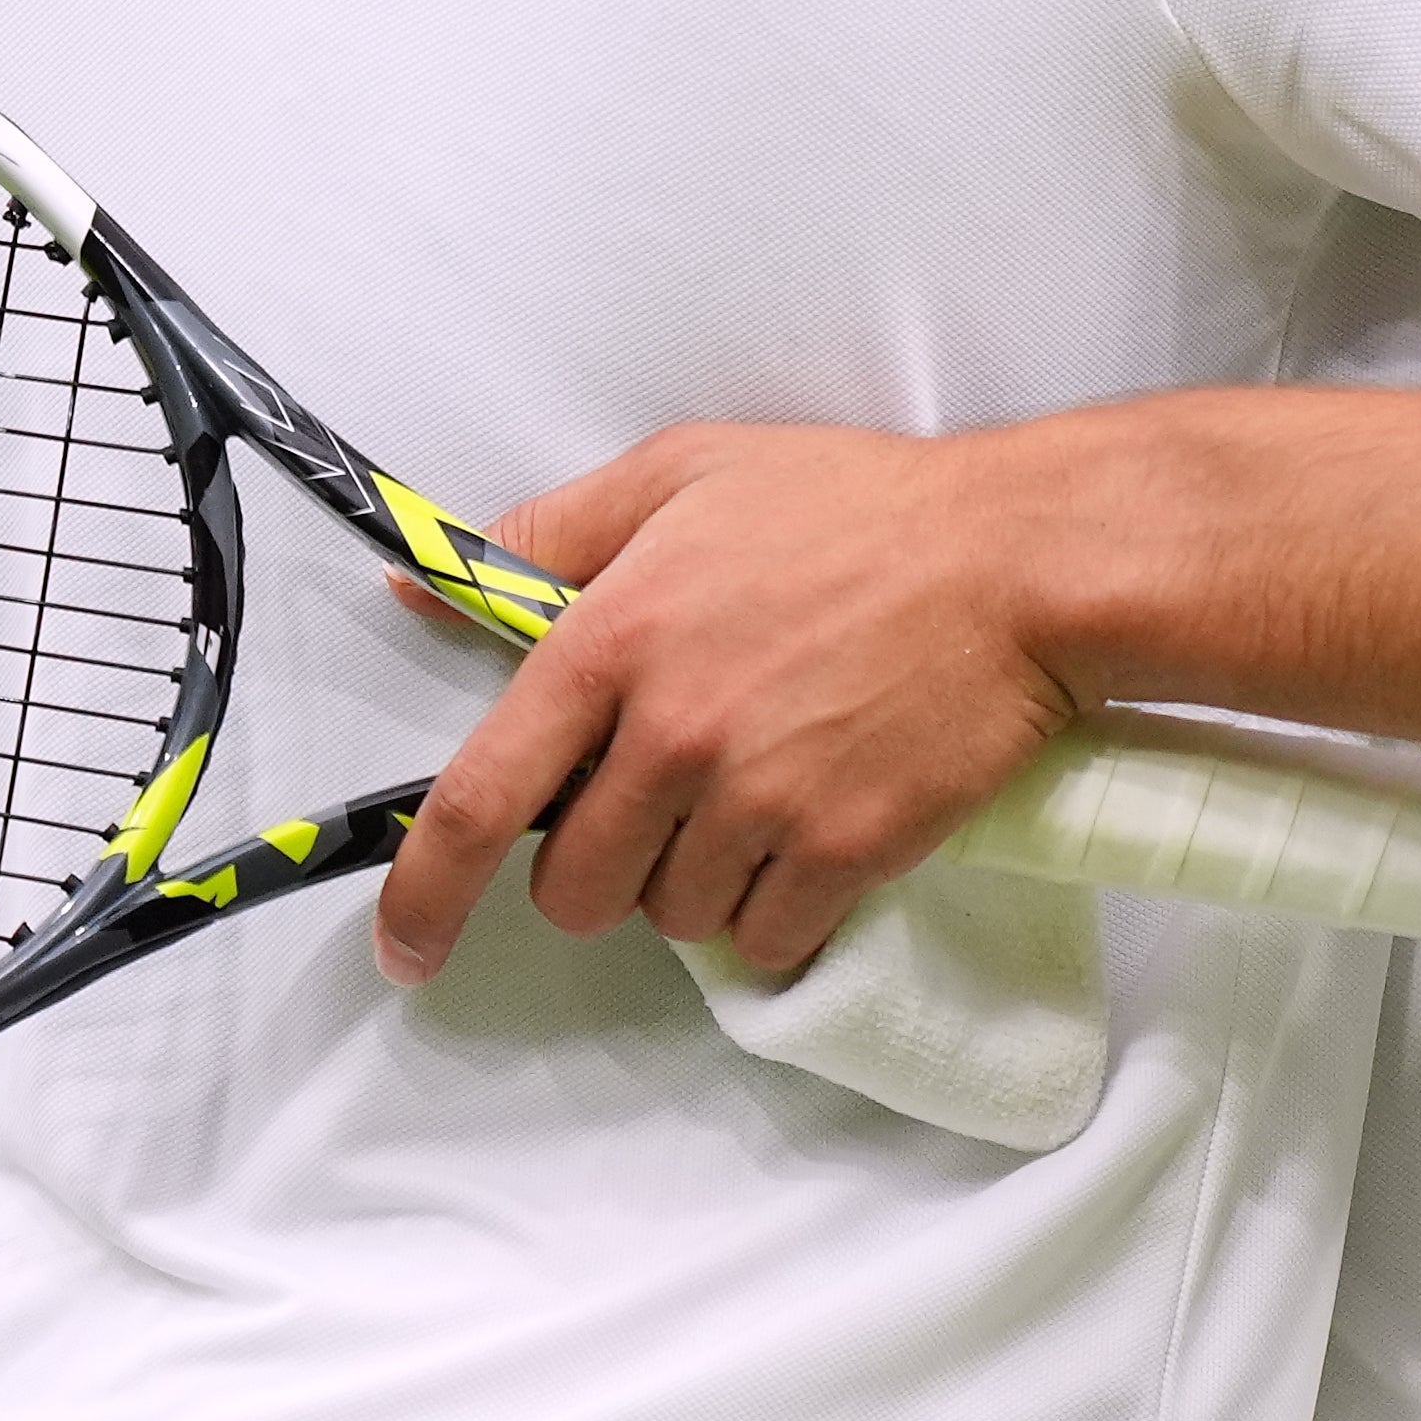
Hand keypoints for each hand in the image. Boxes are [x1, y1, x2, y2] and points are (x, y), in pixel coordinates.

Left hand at [370, 424, 1085, 984]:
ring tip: (756, 792)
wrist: (1015, 561)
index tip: (406, 946)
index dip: (425, 891)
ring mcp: (760, 800)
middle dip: (600, 864)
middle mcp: (673, 733)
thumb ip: (548, 532)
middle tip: (662, 797)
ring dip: (693, 880)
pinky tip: (807, 836)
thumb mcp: (684, 473)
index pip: (481, 796)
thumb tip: (426, 583)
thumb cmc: (853, 508)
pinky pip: (763, 940)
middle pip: (576, 886)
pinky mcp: (842, 849)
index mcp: (613, 638)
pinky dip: (773, 911)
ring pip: (671, 918)